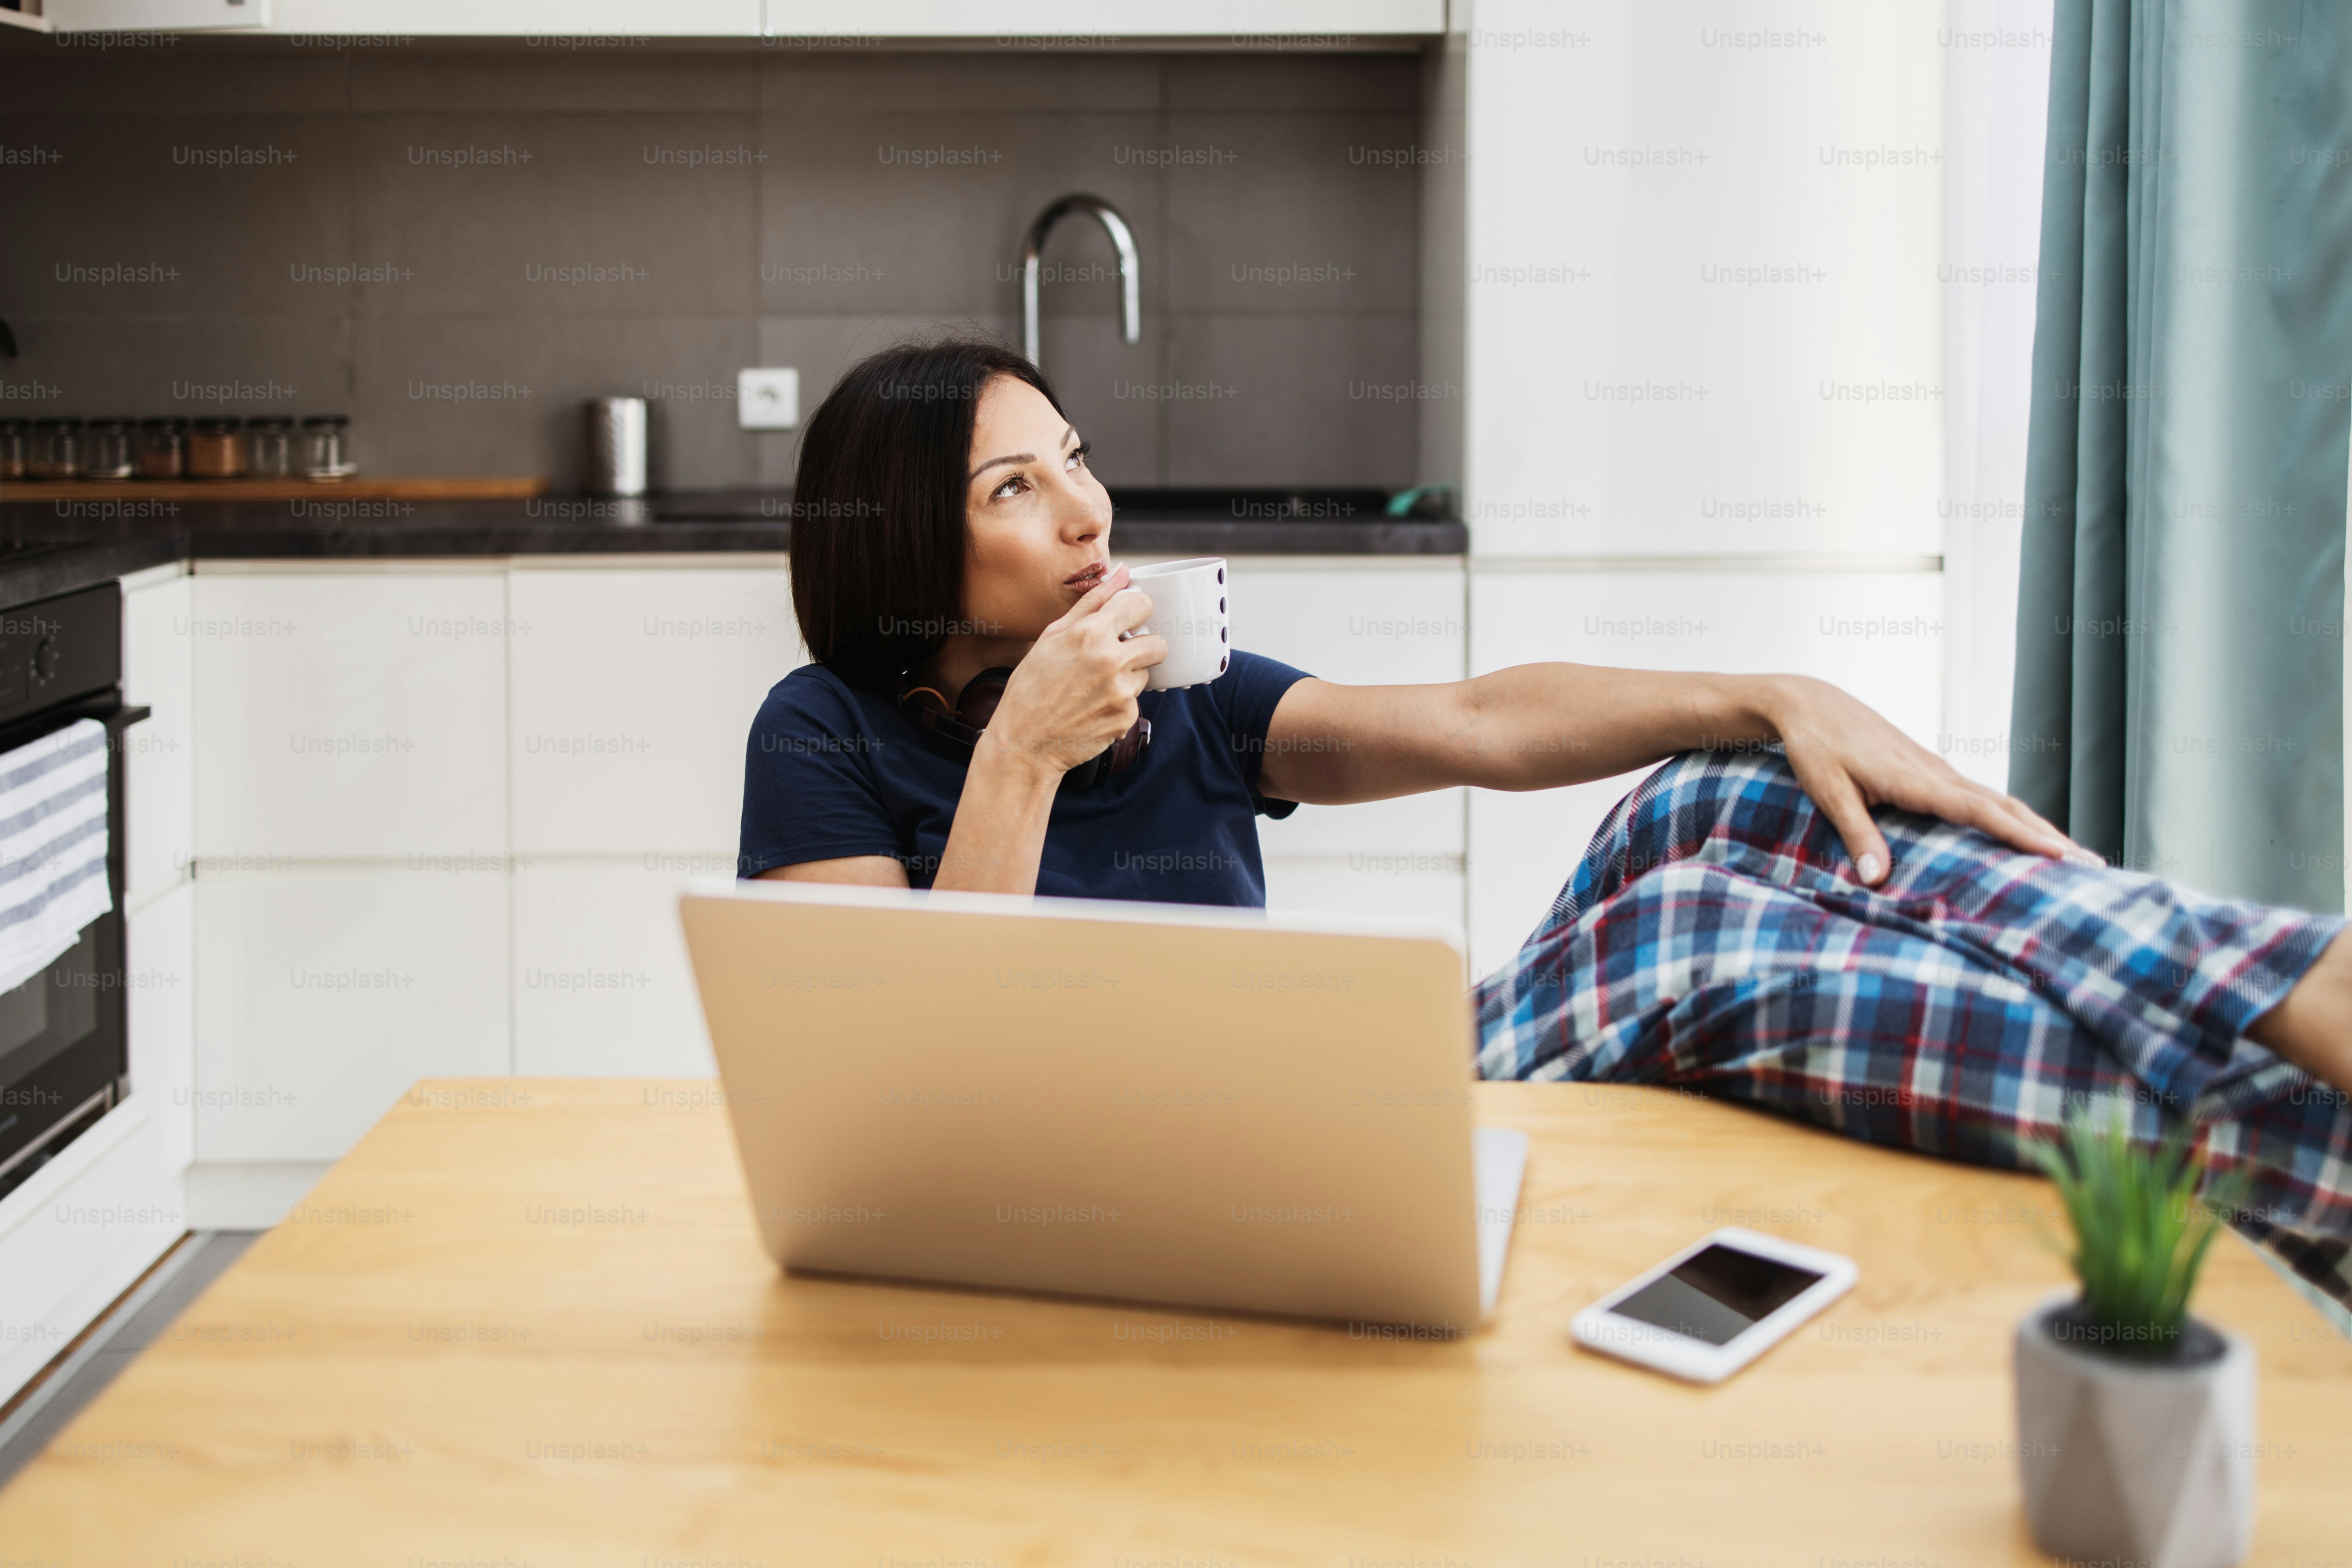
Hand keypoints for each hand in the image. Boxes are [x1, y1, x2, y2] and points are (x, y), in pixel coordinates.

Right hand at [982, 563, 1165, 776]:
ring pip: (1146, 673)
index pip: (1141, 604)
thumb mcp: (1052, 636)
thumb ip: (1092, 602)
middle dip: (1141, 646)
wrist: (1024, 743)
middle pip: (1157, 643)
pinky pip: (1136, 701)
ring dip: (1129, 676)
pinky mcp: (1127, 718)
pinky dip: (1120, 702)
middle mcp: (1111, 661)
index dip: (1135, 611)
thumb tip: (1122, 573)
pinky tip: (1093, 706)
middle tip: (1116, 656)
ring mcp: (1122, 692)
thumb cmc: (1031, 687)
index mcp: (1090, 634)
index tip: (1127, 619)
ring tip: (1095, 686)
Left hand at [1758, 675, 2093, 885]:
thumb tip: (1876, 880)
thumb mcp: (1828, 791)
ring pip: (1998, 801)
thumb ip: (1856, 833)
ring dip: (2036, 826)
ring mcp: (1937, 771)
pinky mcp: (1929, 772)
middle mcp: (1936, 773)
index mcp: (1916, 778)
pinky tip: (2022, 834)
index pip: (1980, 811)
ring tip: (2074, 854)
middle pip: (2004, 807)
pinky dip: (2009, 816)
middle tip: (2091, 864)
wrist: (1810, 704)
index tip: (2060, 853)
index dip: (2021, 833)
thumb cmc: (1816, 746)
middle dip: (2047, 835)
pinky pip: (1979, 798)